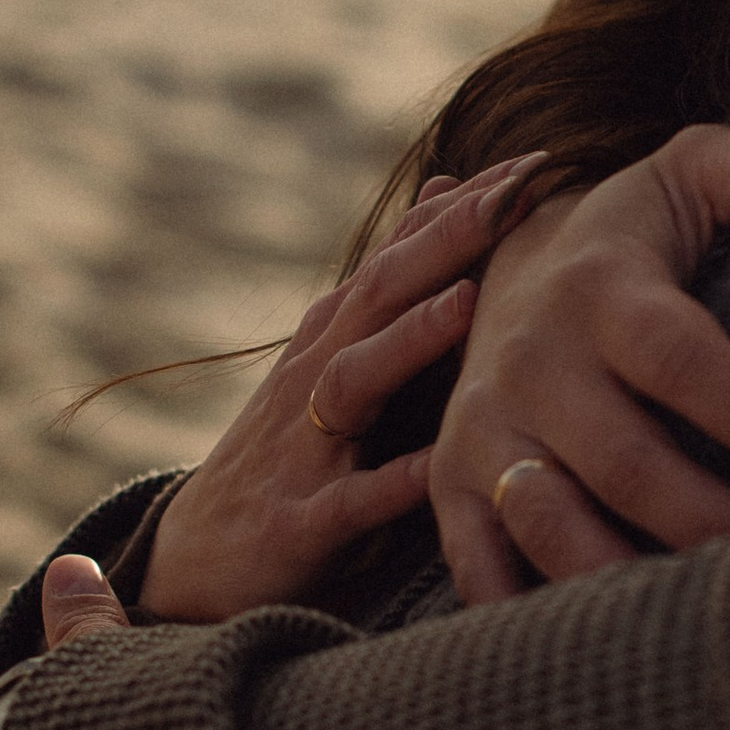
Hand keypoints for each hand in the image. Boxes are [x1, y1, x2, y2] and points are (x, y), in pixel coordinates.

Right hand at [142, 159, 543, 620]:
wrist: (195, 564)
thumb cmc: (291, 459)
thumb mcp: (339, 361)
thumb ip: (394, 287)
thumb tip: (447, 189)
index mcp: (333, 339)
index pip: (399, 256)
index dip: (461, 210)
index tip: (534, 165)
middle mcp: (315, 378)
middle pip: (378, 294)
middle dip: (445, 242)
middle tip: (514, 197)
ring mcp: (304, 449)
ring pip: (355, 380)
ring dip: (409, 340)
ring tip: (469, 303)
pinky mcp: (301, 524)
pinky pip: (351, 501)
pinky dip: (392, 481)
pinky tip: (441, 465)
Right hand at [431, 127, 729, 600]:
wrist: (500, 259)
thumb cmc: (630, 231)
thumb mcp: (689, 172)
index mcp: (600, 290)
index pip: (685, 360)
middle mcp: (532, 363)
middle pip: (624, 461)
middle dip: (710, 522)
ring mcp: (485, 428)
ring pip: (549, 524)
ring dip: (624, 584)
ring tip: (705, 626)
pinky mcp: (449, 481)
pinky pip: (477, 564)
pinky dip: (522, 619)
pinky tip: (601, 659)